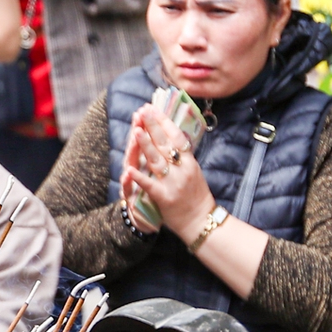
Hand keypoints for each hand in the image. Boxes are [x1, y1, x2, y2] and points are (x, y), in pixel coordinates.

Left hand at [121, 103, 211, 239]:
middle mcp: (183, 170)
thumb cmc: (196, 196)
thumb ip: (183, 156)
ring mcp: (174, 184)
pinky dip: (140, 176)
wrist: (201, 221)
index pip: (177, 137)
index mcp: (190, 163)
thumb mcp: (194, 172)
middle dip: (153, 127)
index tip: (154, 109)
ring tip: (136, 130)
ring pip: (157, 161)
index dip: (165, 123)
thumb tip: (174, 135)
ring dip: (146, 145)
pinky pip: (150, 185)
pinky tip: (129, 169)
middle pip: (166, 145)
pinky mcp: (165, 198)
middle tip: (143, 111)